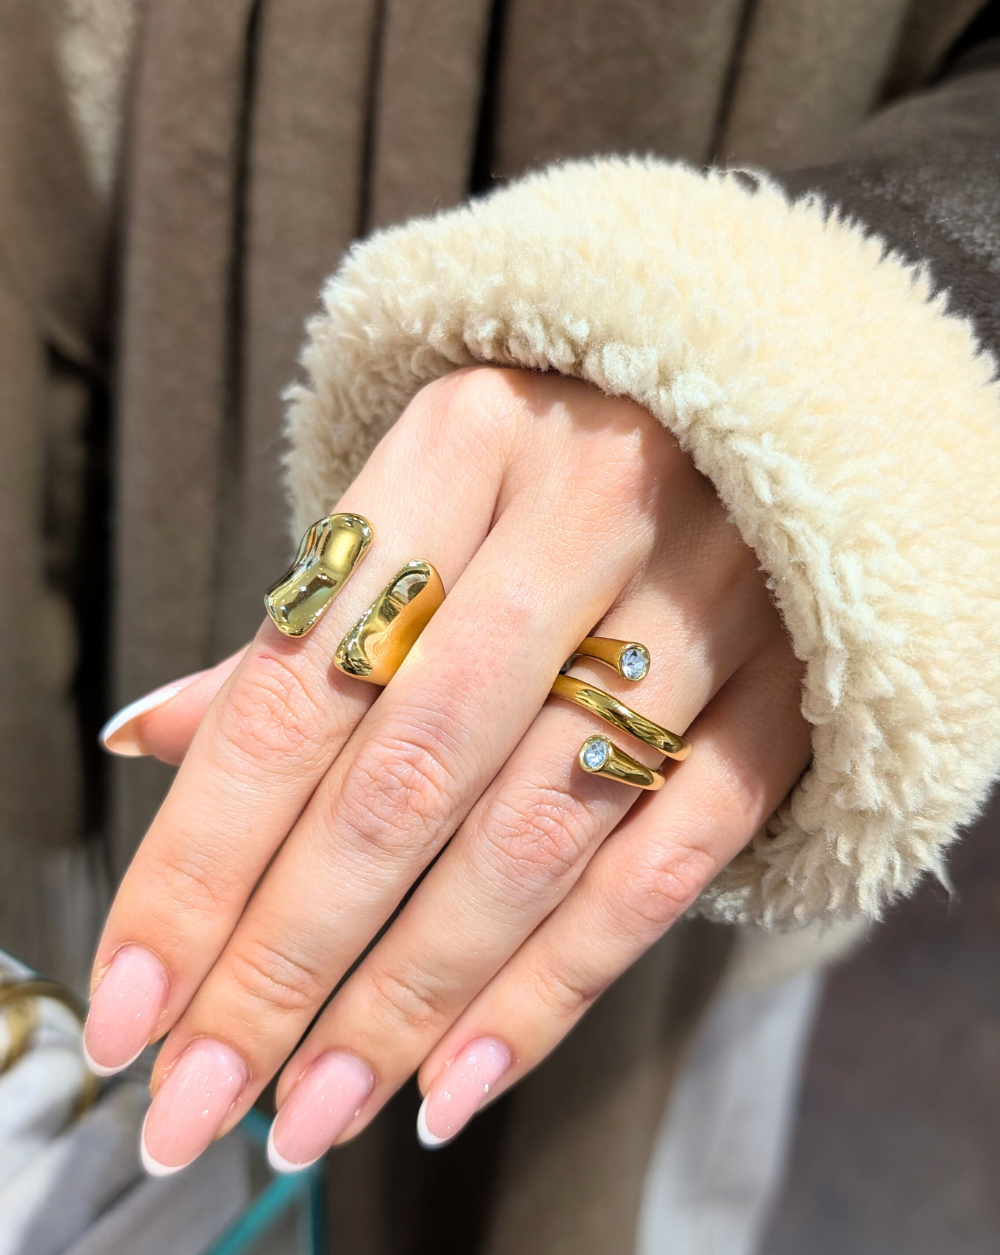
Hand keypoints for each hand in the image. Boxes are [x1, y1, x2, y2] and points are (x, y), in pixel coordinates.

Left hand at [85, 367, 808, 1171]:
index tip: (133, 998)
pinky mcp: (781, 698)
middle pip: (405, 779)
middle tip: (202, 1093)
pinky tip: (456, 1078)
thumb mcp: (424, 499)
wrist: (769, 426)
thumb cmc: (554, 473)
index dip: (203, 858)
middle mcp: (585, 512)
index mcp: (462, 442)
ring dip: (409, 997)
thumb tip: (147, 739)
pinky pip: (662, 868)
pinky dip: (553, 986)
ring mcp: (705, 607)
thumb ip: (302, 628)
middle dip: (289, 958)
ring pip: (531, 838)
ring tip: (315, 1107)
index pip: (298, 686)